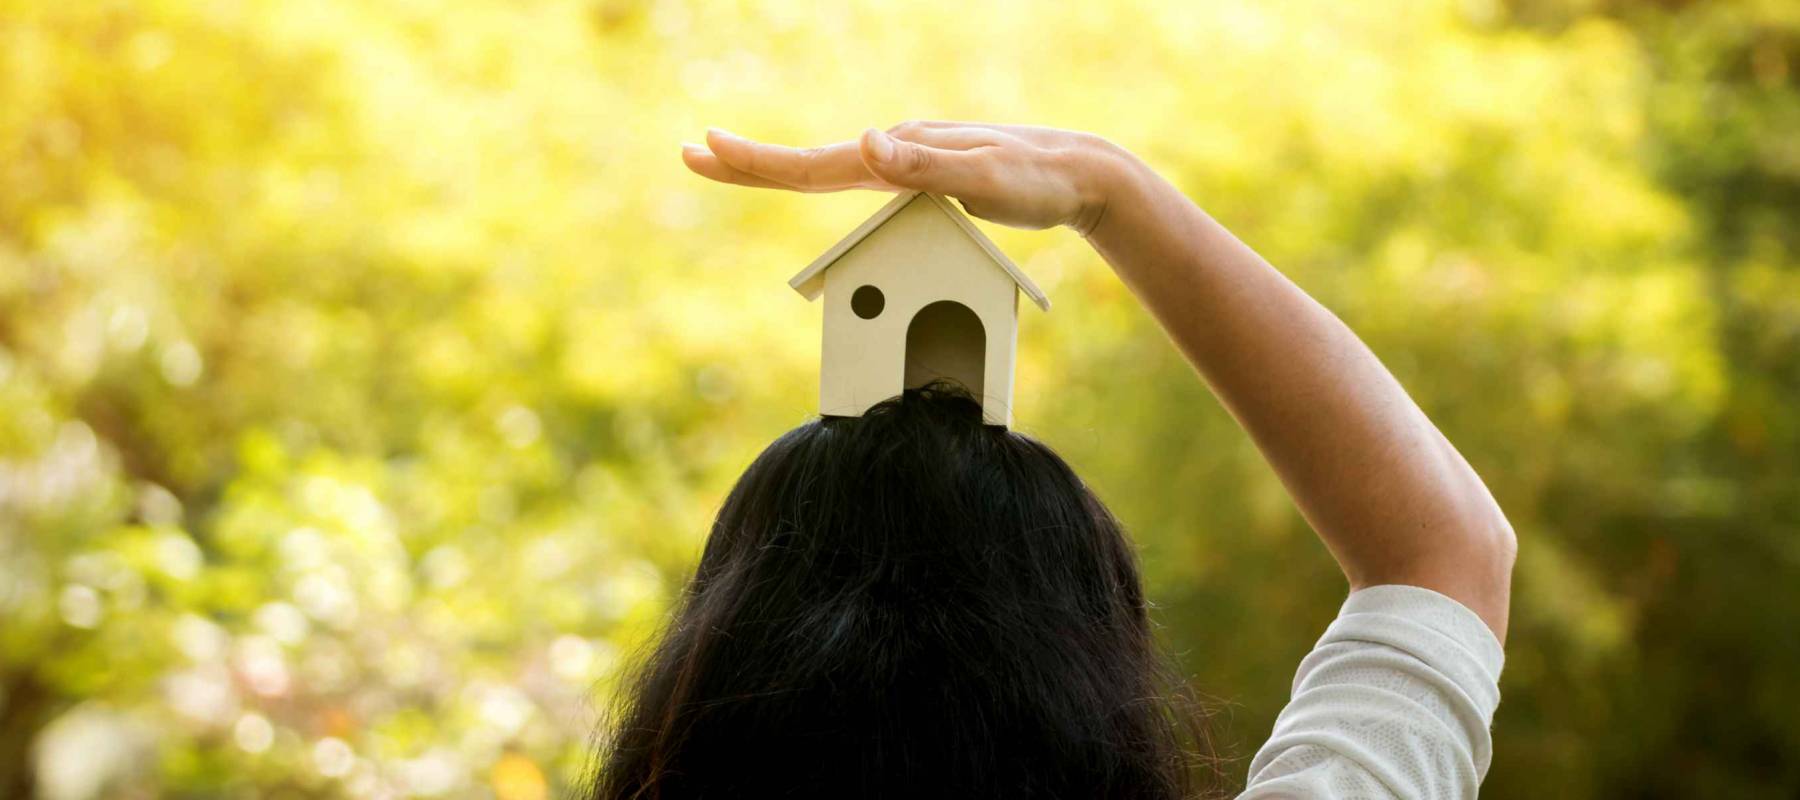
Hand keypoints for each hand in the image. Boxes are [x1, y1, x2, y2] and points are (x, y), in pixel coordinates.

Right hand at [681, 122, 1122, 234]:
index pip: (815, 164)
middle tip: (689, 154)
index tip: (707, 149)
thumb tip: (863, 144)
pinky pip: (855, 183)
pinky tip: (808, 183)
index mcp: (901, 153)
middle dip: (747, 162)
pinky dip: (816, 180)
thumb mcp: (988, 179)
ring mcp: (906, 162)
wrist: (1081, 173)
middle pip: (807, 163)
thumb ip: (925, 166)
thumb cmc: (1038, 179)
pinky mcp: (921, 177)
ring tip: (727, 166)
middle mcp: (896, 152)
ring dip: (774, 170)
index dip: (758, 162)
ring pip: (826, 171)